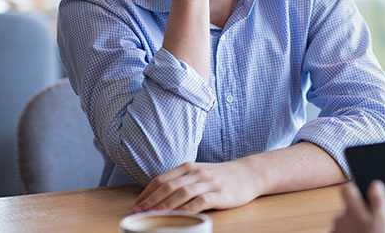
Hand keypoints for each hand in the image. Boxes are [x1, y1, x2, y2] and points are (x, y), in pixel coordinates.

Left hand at [133, 160, 260, 212]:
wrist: (248, 173)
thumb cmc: (221, 176)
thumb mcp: (200, 173)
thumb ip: (182, 181)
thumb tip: (158, 198)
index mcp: (189, 167)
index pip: (162, 179)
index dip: (147, 193)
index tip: (136, 205)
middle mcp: (197, 173)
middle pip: (169, 186)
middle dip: (151, 201)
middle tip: (138, 213)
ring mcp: (208, 182)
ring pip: (182, 193)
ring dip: (164, 206)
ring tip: (152, 217)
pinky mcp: (219, 193)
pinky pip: (199, 201)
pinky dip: (186, 209)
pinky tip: (177, 217)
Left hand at [331, 181, 384, 232]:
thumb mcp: (381, 221)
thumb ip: (378, 200)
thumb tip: (375, 183)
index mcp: (352, 208)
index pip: (347, 188)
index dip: (355, 188)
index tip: (363, 193)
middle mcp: (340, 217)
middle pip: (348, 206)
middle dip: (358, 211)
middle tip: (371, 221)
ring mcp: (335, 229)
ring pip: (345, 220)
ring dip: (354, 224)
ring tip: (367, 231)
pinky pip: (342, 231)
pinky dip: (349, 232)